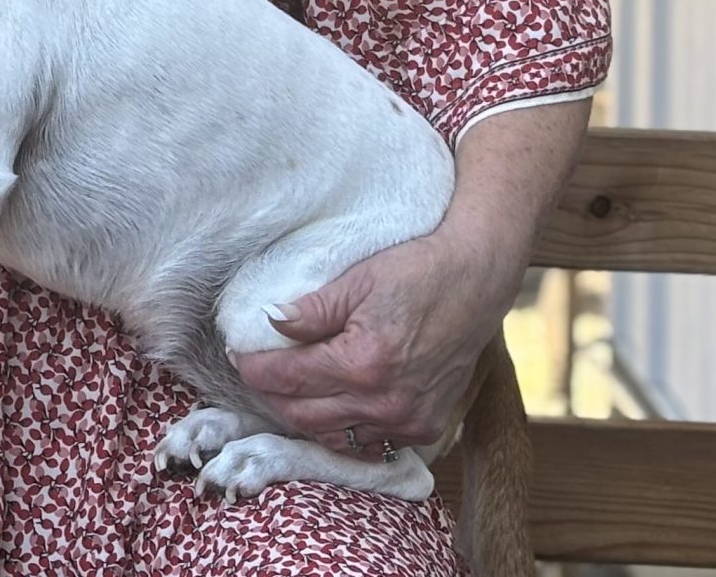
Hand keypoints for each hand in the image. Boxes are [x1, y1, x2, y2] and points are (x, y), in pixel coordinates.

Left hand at [229, 228, 517, 449]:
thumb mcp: (357, 280)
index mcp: (362, 364)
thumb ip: (310, 310)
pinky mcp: (425, 427)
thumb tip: (269, 323)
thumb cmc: (417, 272)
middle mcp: (384, 403)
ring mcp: (407, 421)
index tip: (239, 355)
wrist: (476, 281)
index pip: (287, 379)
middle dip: (271, 396)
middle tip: (257, 374)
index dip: (255, 369)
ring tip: (287, 391)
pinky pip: (370, 443)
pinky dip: (344, 429)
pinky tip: (330, 408)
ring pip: (333, 436)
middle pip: (302, 416)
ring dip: (304, 416)